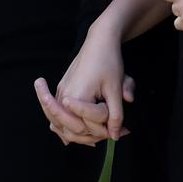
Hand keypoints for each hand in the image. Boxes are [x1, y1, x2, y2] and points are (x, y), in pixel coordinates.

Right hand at [34, 25, 134, 144]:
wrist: (98, 42)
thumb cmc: (108, 62)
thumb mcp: (116, 89)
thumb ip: (115, 115)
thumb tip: (115, 136)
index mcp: (77, 96)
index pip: (90, 125)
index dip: (108, 130)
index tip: (125, 130)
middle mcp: (64, 96)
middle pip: (73, 130)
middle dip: (93, 136)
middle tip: (112, 134)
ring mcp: (60, 94)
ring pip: (62, 126)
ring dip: (79, 135)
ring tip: (96, 139)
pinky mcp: (60, 91)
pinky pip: (57, 117)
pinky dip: (66, 127)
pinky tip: (75, 136)